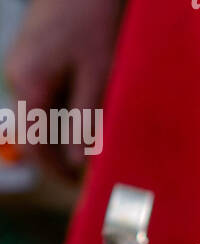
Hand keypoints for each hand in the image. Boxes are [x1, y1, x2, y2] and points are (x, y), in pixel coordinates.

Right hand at [4, 0, 122, 176]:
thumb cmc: (95, 19)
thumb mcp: (98, 76)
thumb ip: (86, 121)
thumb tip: (78, 164)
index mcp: (29, 83)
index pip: (34, 146)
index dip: (56, 172)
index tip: (81, 187)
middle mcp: (18, 75)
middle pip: (36, 131)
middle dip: (63, 154)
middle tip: (96, 171)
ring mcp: (22, 63)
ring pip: (43, 114)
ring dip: (68, 132)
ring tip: (101, 143)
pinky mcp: (33, 55)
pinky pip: (47, 94)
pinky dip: (68, 109)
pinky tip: (93, 113)